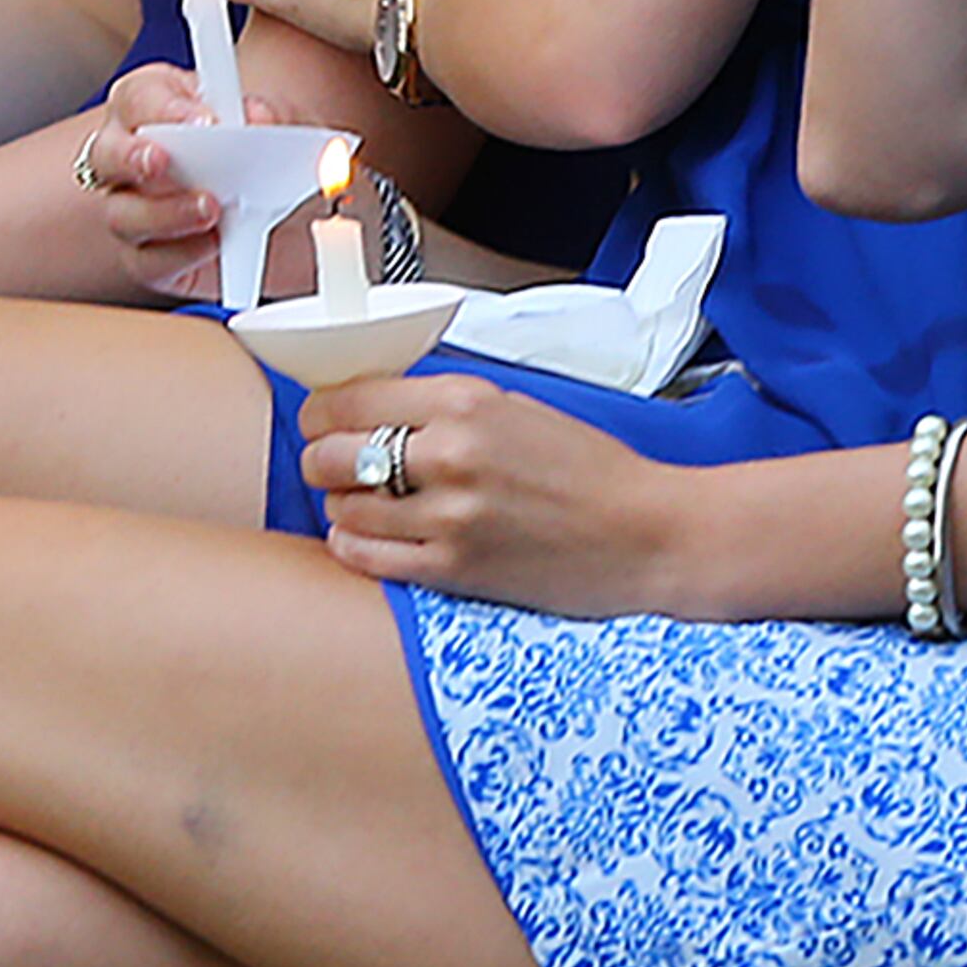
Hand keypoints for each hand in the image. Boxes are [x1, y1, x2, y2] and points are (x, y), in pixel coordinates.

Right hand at [69, 63, 261, 302]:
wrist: (287, 222)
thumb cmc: (264, 158)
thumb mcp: (278, 126)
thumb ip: (270, 116)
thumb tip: (258, 118)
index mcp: (155, 105)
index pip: (139, 97)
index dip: (164, 108)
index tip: (204, 121)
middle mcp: (129, 156)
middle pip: (106, 153)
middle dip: (133, 156)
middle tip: (165, 161)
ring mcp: (132, 211)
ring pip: (121, 214)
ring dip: (163, 212)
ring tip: (210, 209)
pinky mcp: (148, 260)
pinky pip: (147, 261)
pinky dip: (180, 253)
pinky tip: (212, 243)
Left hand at [296, 370, 681, 615]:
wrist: (645, 534)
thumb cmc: (590, 471)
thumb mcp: (515, 408)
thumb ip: (443, 406)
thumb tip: (374, 405)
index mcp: (466, 403)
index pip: (350, 397)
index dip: (322, 410)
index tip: (320, 418)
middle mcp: (451, 455)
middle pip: (333, 452)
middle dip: (322, 456)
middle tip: (329, 460)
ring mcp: (450, 517)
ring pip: (344, 507)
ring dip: (340, 503)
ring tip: (358, 501)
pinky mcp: (454, 570)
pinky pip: (366, 557)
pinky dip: (354, 545)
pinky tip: (367, 536)